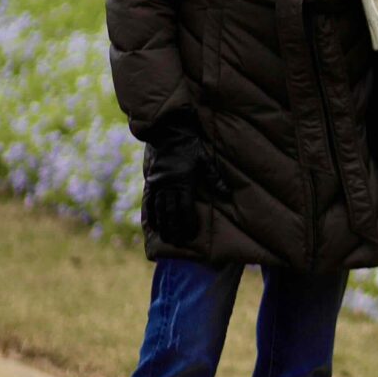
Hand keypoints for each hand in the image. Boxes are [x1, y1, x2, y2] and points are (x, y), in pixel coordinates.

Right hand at [142, 126, 212, 244]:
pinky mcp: (151, 182)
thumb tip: (227, 193)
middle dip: (175, 229)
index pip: (185, 208)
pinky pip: (150, 202)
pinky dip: (152, 215)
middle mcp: (169, 185)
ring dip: (163, 226)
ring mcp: (158, 184)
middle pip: (171, 213)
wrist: (168, 132)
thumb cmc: (190, 145)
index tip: (192, 235)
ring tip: (168, 239)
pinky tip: (154, 225)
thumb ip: (214, 177)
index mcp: (184, 181)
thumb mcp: (204, 159)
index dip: (188, 223)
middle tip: (179, 243)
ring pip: (160, 210)